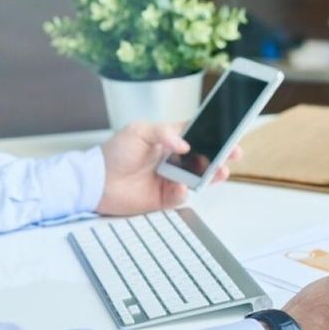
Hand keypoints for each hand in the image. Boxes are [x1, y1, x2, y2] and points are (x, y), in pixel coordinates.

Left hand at [95, 121, 241, 216]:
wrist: (96, 182)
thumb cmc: (114, 153)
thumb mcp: (138, 131)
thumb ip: (163, 132)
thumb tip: (185, 143)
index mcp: (168, 139)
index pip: (197, 135)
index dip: (214, 136)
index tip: (229, 136)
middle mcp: (172, 159)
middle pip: (203, 157)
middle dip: (220, 156)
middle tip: (232, 154)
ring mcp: (169, 178)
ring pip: (198, 177)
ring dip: (211, 174)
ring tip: (219, 171)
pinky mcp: (163, 198)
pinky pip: (181, 195)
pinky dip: (184, 191)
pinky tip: (181, 186)